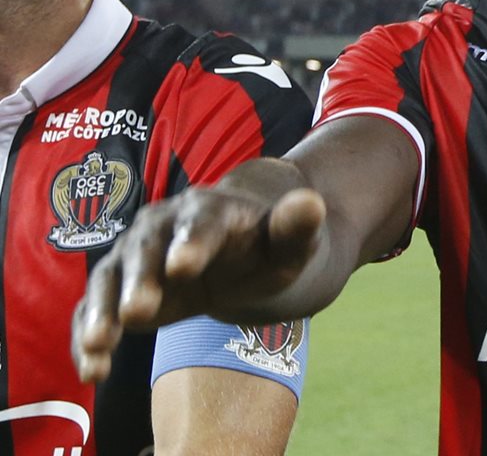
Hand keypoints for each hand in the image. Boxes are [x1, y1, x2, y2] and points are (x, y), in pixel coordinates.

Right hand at [72, 185, 324, 381]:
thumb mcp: (290, 241)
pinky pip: (97, 308)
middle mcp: (164, 227)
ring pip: (110, 278)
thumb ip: (296, 226)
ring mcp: (136, 256)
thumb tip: (312, 202)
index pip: (202, 224)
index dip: (194, 243)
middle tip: (138, 313)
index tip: (184, 268)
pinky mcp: (119, 287)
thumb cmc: (267, 246)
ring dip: (102, 311)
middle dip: (140, 280)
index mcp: (210, 211)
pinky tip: (92, 371)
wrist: (240, 250)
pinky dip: (88, 336)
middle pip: (146, 250)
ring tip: (99, 347)